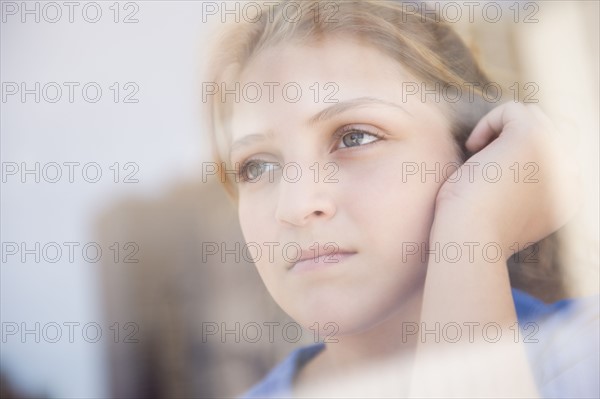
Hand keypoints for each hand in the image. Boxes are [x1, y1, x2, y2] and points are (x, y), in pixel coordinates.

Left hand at [434, 102, 580, 256]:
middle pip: (550, 131)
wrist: (471, 239)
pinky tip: (472, 148)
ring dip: (502, 129)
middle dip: (514, 137)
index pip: (555, 156)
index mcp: (568, 196)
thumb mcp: (503, 212)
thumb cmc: (474, 231)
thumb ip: (519, 189)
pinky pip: (512, 109)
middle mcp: (569, 174)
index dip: (519, 156)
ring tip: (478, 155)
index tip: (491, 176)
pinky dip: (488, 124)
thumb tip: (507, 158)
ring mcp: (555, 152)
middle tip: (484, 160)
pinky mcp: (532, 137)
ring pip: (534, 116)